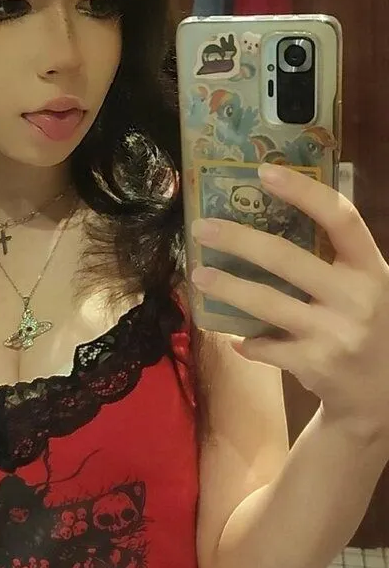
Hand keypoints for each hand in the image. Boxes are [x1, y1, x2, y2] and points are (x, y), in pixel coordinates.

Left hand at [190, 164, 388, 444]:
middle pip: (286, 258)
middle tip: (201, 228)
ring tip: (198, 275)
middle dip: (237, 240)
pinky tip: (234, 336)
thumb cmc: (370, 322)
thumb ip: (335, 256)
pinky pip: (265, 345)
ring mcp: (334, 333)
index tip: (265, 173)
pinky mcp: (314, 365)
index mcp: (371, 268)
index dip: (303, 192)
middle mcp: (356, 298)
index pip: (340, 218)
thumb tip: (271, 211)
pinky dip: (247, 341)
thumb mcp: (367, 285)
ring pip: (265, 301)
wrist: (384, 394)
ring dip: (226, 287)